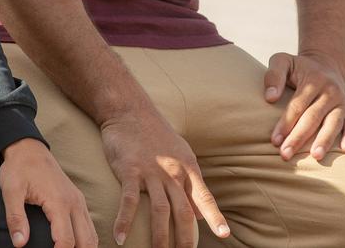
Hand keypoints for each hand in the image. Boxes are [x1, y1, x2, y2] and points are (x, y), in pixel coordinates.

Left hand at [0, 138, 96, 247]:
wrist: (28, 147)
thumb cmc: (19, 168)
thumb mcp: (11, 191)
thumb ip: (15, 218)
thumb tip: (20, 243)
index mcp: (59, 201)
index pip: (66, 241)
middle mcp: (74, 202)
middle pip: (86, 241)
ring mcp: (78, 200)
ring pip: (91, 235)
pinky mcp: (77, 199)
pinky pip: (88, 225)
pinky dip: (85, 240)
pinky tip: (75, 247)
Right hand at [101, 109, 229, 247]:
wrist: (130, 109)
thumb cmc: (155, 133)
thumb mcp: (180, 153)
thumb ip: (191, 183)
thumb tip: (202, 215)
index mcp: (187, 167)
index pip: (204, 197)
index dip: (215, 217)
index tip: (224, 235)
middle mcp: (172, 171)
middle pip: (183, 211)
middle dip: (184, 240)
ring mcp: (151, 171)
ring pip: (159, 211)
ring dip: (160, 238)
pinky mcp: (130, 170)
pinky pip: (128, 201)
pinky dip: (124, 221)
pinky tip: (120, 238)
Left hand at [264, 51, 344, 161]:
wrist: (328, 65)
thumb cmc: (299, 68)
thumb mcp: (284, 62)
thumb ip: (273, 75)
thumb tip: (270, 97)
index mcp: (312, 79)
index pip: (297, 105)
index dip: (285, 123)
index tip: (275, 141)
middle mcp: (329, 90)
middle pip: (313, 117)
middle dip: (298, 137)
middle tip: (285, 155)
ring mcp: (343, 100)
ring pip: (333, 122)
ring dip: (325, 140)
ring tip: (315, 156)